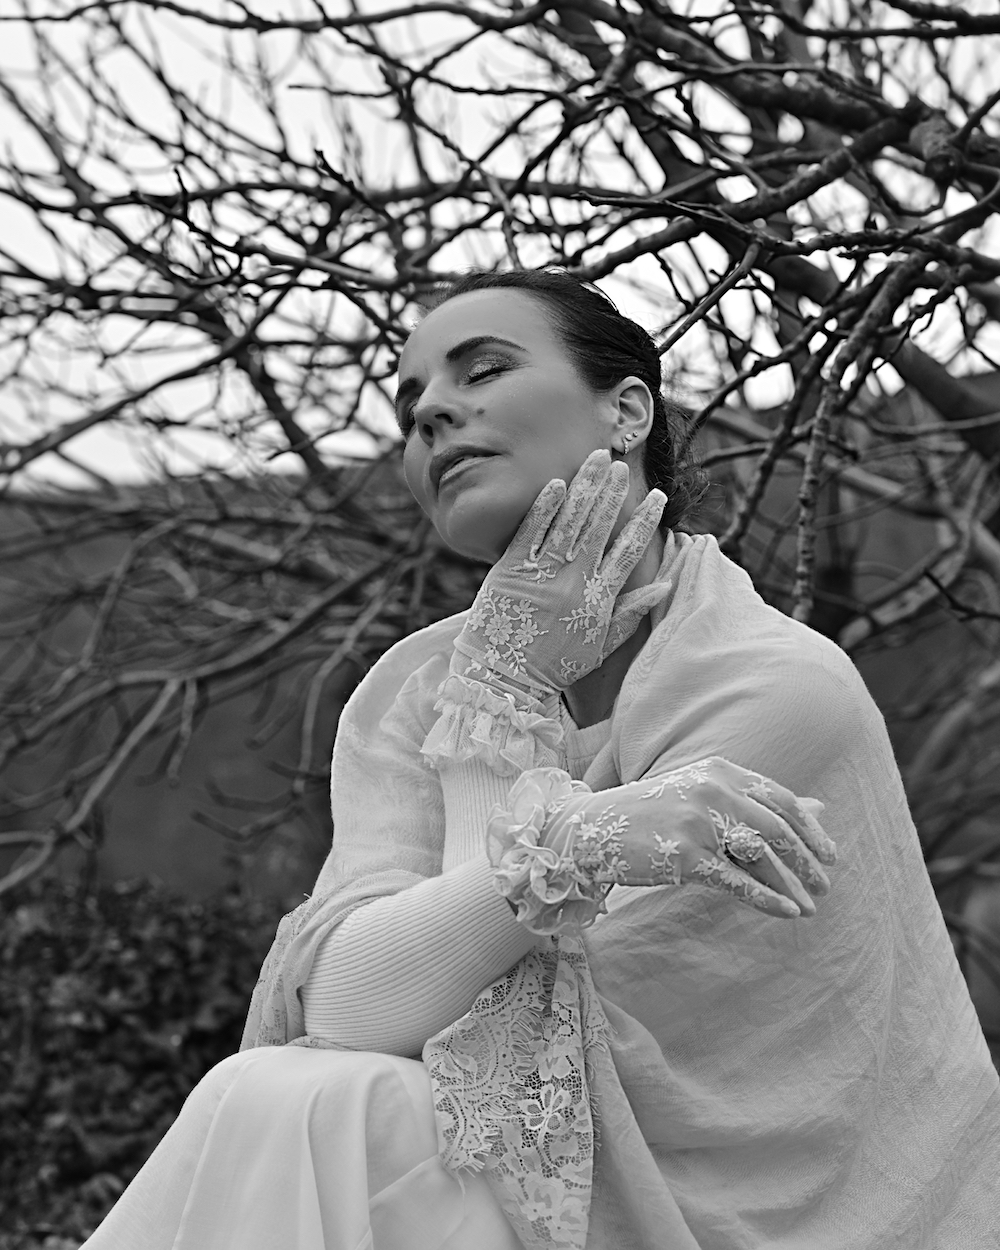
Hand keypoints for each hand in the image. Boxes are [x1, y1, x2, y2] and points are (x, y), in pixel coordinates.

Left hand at [451, 449, 667, 700]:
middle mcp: (573, 581)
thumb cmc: (553, 665)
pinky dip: (544, 507)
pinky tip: (557, 483)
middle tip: (621, 465)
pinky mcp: (511, 570)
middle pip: (599, 527)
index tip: (657, 497)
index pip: (628, 552)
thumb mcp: (599, 646)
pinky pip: (530, 531)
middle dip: (612, 493)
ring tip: (596, 460)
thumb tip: (663, 586)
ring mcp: (542, 574)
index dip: (644, 522)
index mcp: (598, 599)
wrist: (504, 679)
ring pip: (569, 521)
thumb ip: (630, 614)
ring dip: (584, 487)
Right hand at [488, 757, 837, 933]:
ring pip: (762, 855)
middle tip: (825, 884)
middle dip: (807, 860)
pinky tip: (788, 913)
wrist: (592, 828)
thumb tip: (819, 809)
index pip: (780, 798)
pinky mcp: (685, 855)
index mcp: (719, 770)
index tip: (829, 854)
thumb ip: (757, 800)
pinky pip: (737, 881)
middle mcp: (712, 790)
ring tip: (811, 906)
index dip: (810, 828)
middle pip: (778, 827)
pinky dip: (768, 900)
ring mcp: (698, 822)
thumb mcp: (704, 794)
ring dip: (793, 884)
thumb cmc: (652, 813)